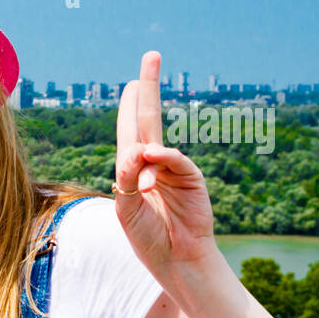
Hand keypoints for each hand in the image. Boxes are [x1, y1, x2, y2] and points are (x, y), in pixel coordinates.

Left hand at [114, 51, 217, 277]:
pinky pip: (175, 160)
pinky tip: (150, 162)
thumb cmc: (148, 237)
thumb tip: (138, 149)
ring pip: (155, 142)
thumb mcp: (126, 208)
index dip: (129, 105)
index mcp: (133, 170)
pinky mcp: (192, 178)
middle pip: (148, 120)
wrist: (176, 260)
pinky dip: (162, 159)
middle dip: (148, 89)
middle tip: (151, 57)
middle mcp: (154, 164)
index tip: (132, 80)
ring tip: (140, 182)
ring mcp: (174, 169)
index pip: (129, 130)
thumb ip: (128, 178)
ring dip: (141, 152)